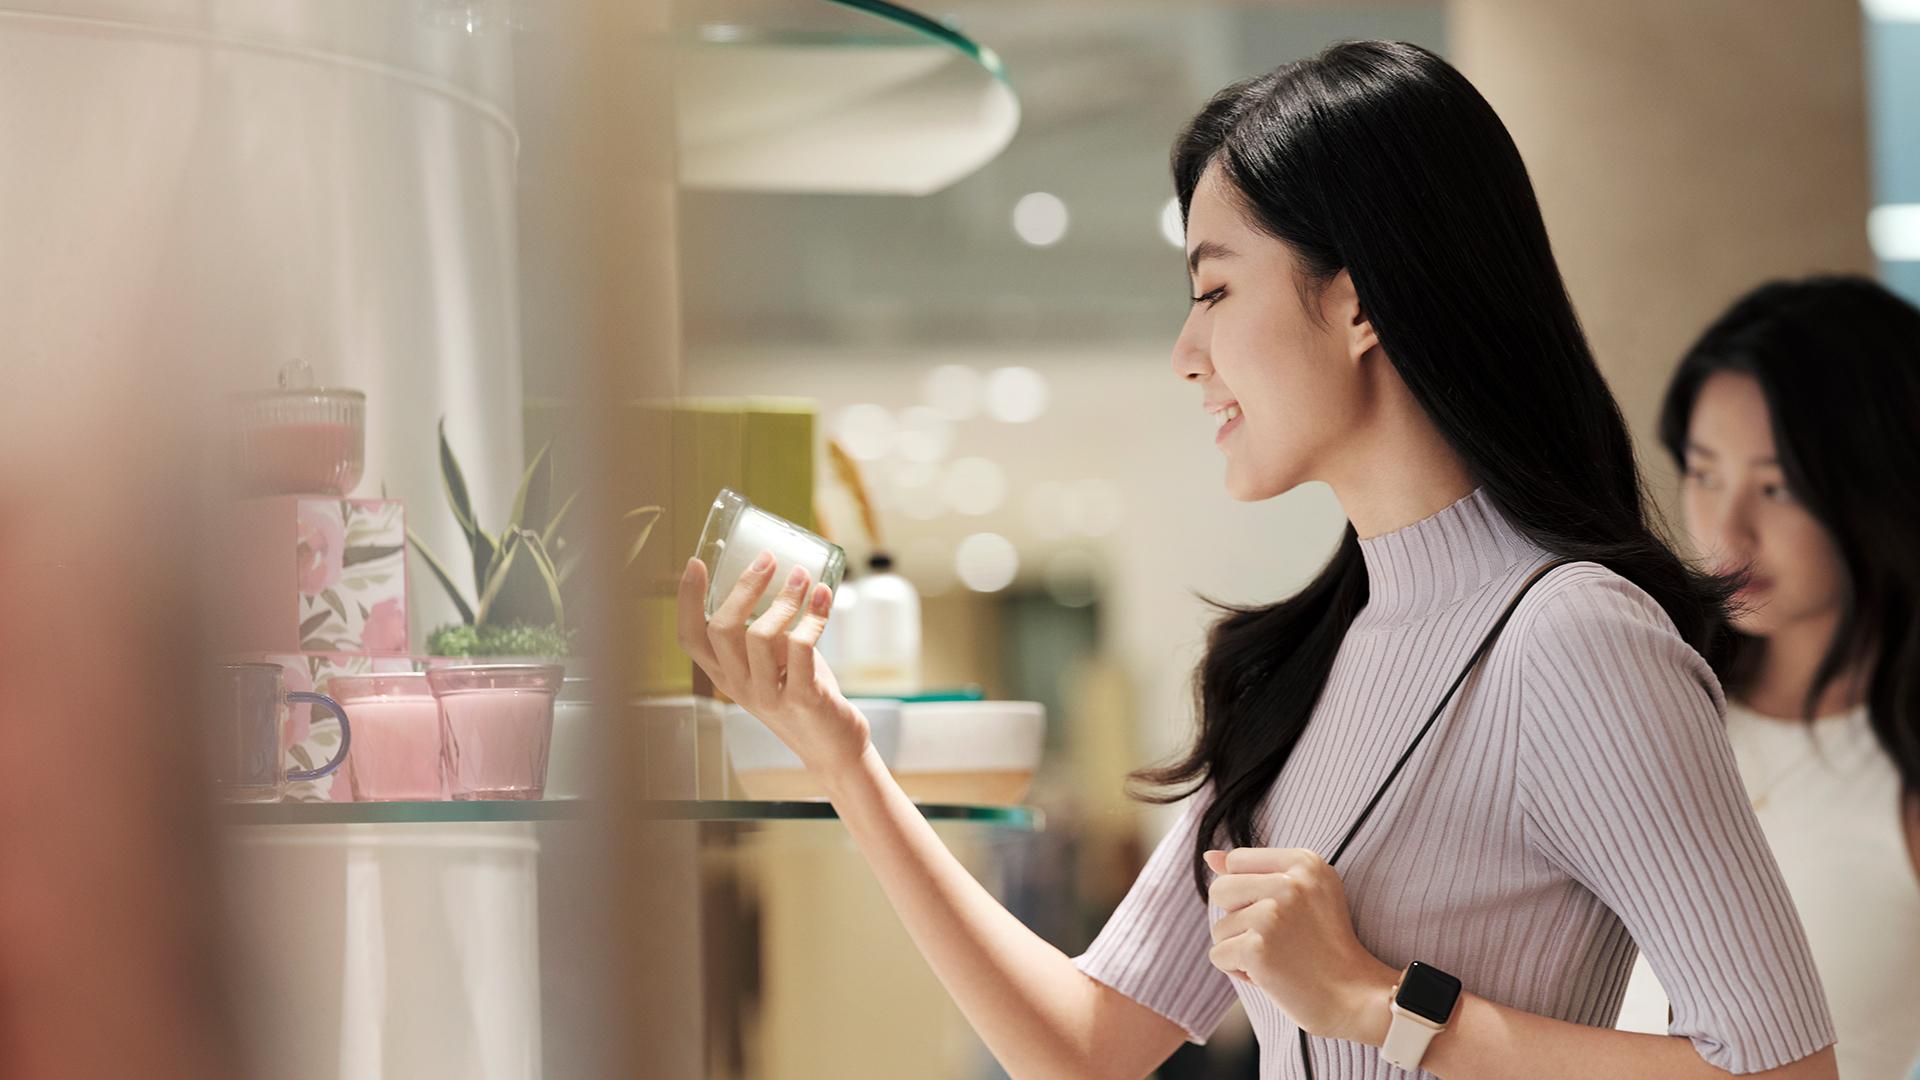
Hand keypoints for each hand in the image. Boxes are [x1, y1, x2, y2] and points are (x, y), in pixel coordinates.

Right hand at [676, 553, 870, 778]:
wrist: (834, 747)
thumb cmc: (804, 694)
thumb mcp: (774, 664)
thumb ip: (769, 631)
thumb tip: (781, 578)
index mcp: (725, 675)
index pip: (690, 637)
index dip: (687, 600)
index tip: (695, 563)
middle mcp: (739, 687)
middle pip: (722, 629)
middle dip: (744, 586)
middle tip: (768, 559)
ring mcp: (768, 695)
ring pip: (761, 635)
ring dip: (786, 598)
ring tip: (804, 576)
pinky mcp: (802, 699)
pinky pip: (801, 647)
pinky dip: (814, 615)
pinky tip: (824, 596)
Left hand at [1204, 847, 1397, 1045]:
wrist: (1356, 998)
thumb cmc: (1327, 947)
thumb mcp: (1306, 893)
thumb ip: (1256, 870)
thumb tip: (1209, 856)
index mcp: (1305, 861)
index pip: (1237, 861)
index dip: (1248, 893)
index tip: (1281, 914)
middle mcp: (1289, 882)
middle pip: (1220, 889)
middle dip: (1237, 919)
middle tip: (1277, 938)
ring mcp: (1272, 915)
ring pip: (1219, 927)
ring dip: (1241, 949)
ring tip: (1280, 957)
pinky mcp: (1256, 948)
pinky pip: (1218, 956)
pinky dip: (1239, 972)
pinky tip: (1272, 975)